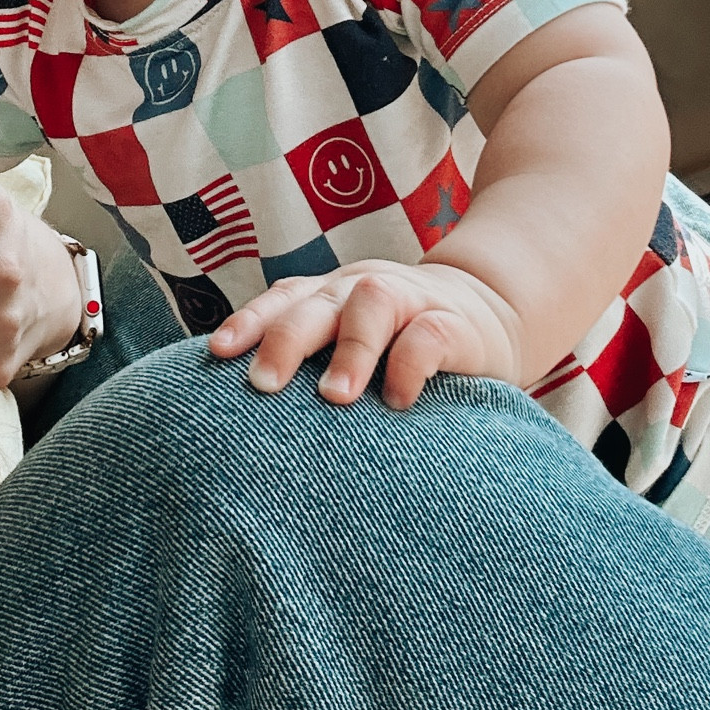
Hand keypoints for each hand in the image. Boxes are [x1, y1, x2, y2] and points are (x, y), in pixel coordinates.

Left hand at [209, 259, 525, 410]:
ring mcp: (409, 300)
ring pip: (372, 305)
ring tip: (334, 397)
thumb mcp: (350, 340)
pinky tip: (397, 400)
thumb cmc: (399, 342)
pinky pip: (429, 333)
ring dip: (350, 349)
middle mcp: (360, 289)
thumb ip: (311, 363)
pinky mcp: (454, 323)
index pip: (282, 300)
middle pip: (315, 304)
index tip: (218, 354)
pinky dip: (410, 364)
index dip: (248, 322)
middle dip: (286, 340)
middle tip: (262, 384)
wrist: (491, 311)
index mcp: (329, 295)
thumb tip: (242, 419)